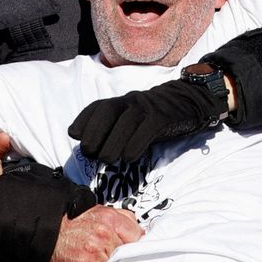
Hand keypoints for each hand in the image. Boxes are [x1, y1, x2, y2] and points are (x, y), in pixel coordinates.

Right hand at [48, 205, 142, 261]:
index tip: (129, 248)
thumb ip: (124, 219)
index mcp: (110, 219)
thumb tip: (141, 233)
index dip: (133, 244)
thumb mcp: (101, 211)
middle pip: (125, 255)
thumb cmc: (75, 224)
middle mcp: (103, 235)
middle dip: (120, 257)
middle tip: (108, 254)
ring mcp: (94, 254)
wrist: (49, 232)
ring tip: (96, 261)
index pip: (136, 237)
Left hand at [68, 78, 222, 164]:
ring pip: (126, 122)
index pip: (97, 107)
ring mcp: (148, 108)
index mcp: (120, 102)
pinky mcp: (163, 117)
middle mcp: (131, 101)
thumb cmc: (153, 119)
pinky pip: (147, 129)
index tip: (75, 136)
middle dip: (94, 134)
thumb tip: (92, 151)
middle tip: (92, 154)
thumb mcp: (131, 121)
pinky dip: (135, 145)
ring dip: (112, 144)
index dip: (83, 121)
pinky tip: (129, 158)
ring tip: (108, 160)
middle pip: (107, 112)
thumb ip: (113, 131)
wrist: (187, 104)